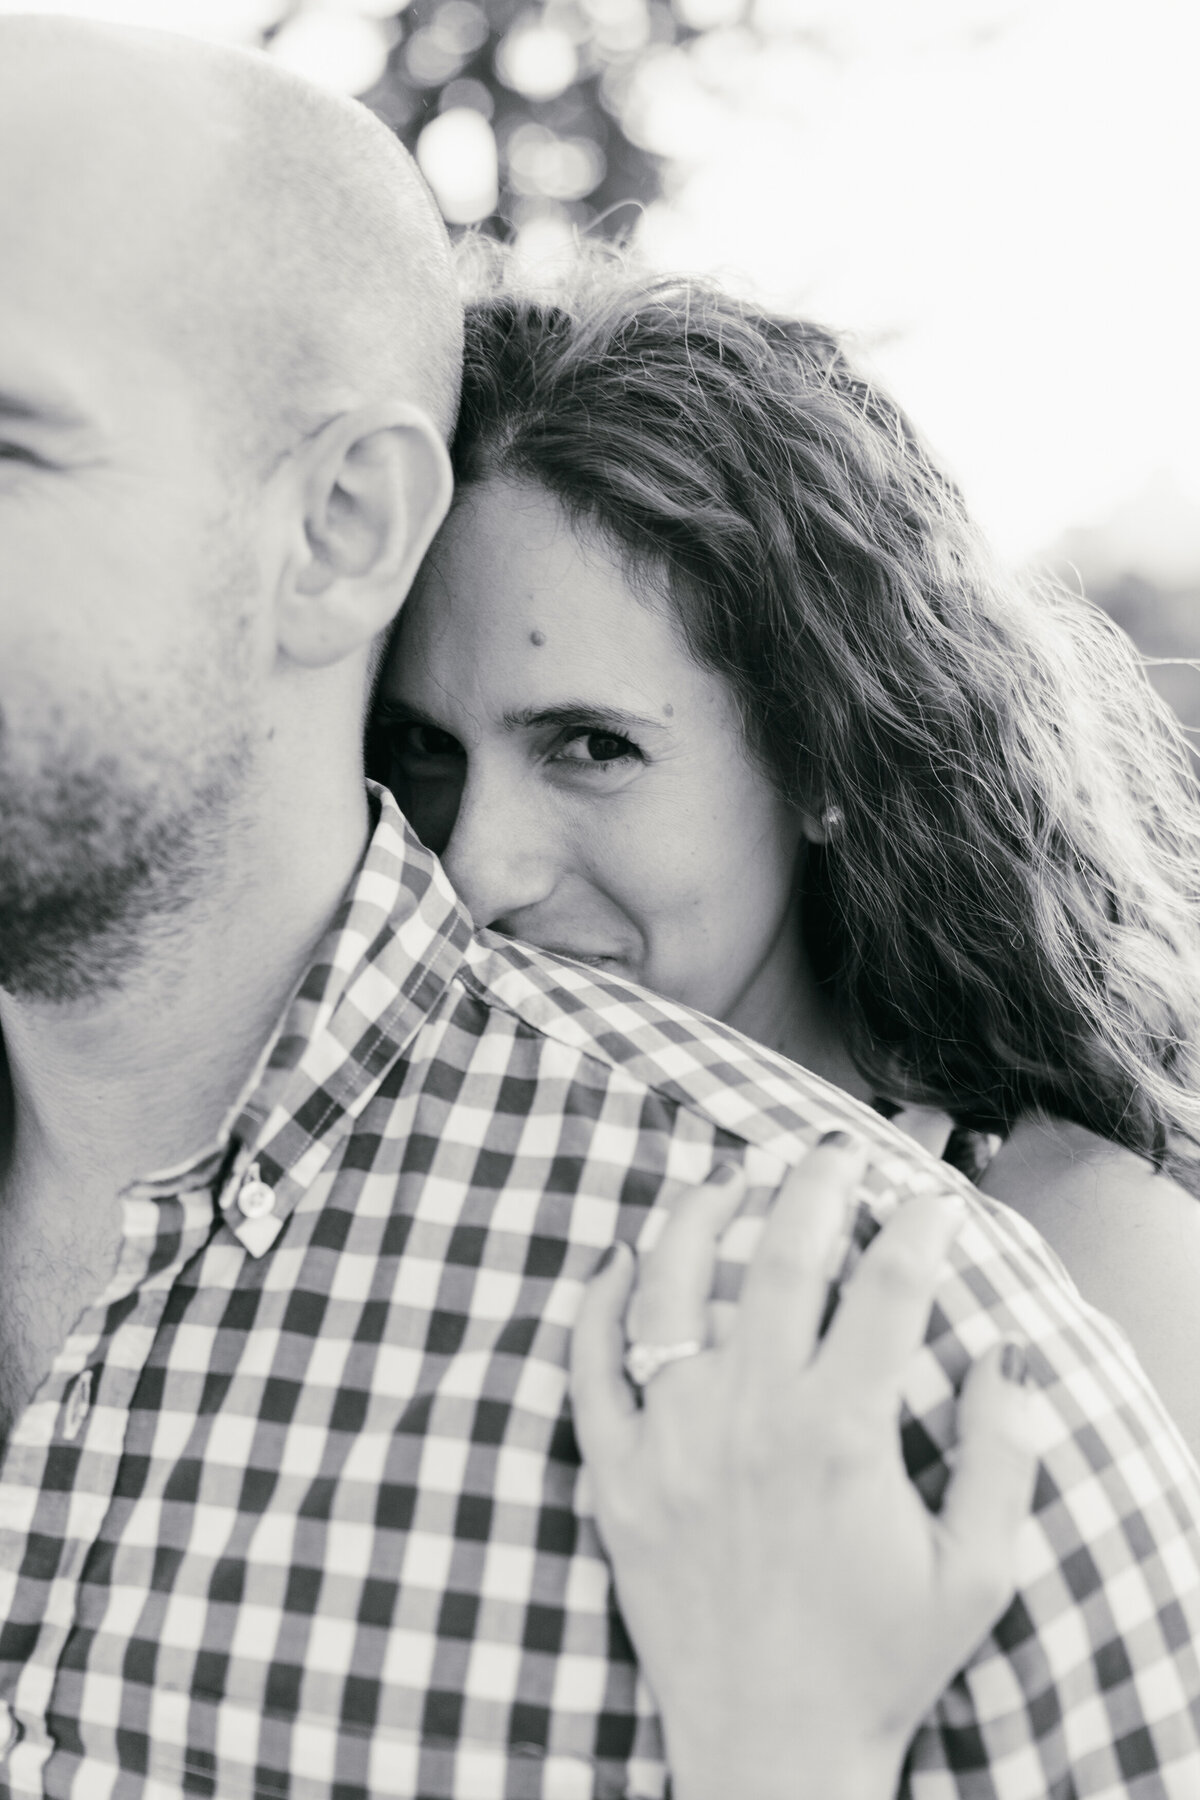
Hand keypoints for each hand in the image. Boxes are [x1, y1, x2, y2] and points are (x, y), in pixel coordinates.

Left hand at [570, 1135, 1036, 1799]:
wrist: (769, 1750)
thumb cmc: (878, 1662)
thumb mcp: (976, 1573)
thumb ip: (1004, 1456)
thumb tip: (1008, 1354)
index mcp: (840, 1432)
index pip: (886, 1287)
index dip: (917, 1224)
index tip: (933, 1196)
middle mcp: (748, 1417)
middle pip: (777, 1259)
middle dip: (813, 1185)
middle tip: (834, 1150)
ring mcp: (669, 1442)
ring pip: (669, 1289)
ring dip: (697, 1216)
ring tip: (727, 1175)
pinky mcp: (614, 1477)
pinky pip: (588, 1367)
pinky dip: (597, 1304)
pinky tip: (618, 1259)